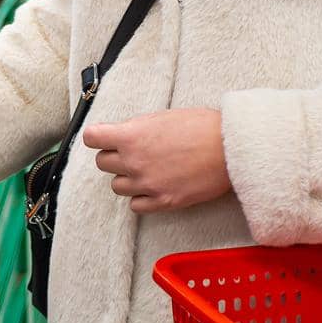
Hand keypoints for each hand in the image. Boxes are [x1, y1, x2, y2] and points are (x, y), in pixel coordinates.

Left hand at [81, 108, 231, 213]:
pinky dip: (141, 197)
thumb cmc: (202, 126)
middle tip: (131, 152)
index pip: (91, 138)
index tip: (103, 137)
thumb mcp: (163, 117)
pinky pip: (135, 206)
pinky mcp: (163, 201)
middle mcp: (134, 161)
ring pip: (117, 186)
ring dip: (127, 178)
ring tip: (147, 169)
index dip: (97, 137)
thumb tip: (125, 134)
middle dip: (114, 156)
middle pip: (102, 163)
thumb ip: (138, 128)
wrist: (230, 148)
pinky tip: (154, 186)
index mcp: (131, 136)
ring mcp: (147, 184)